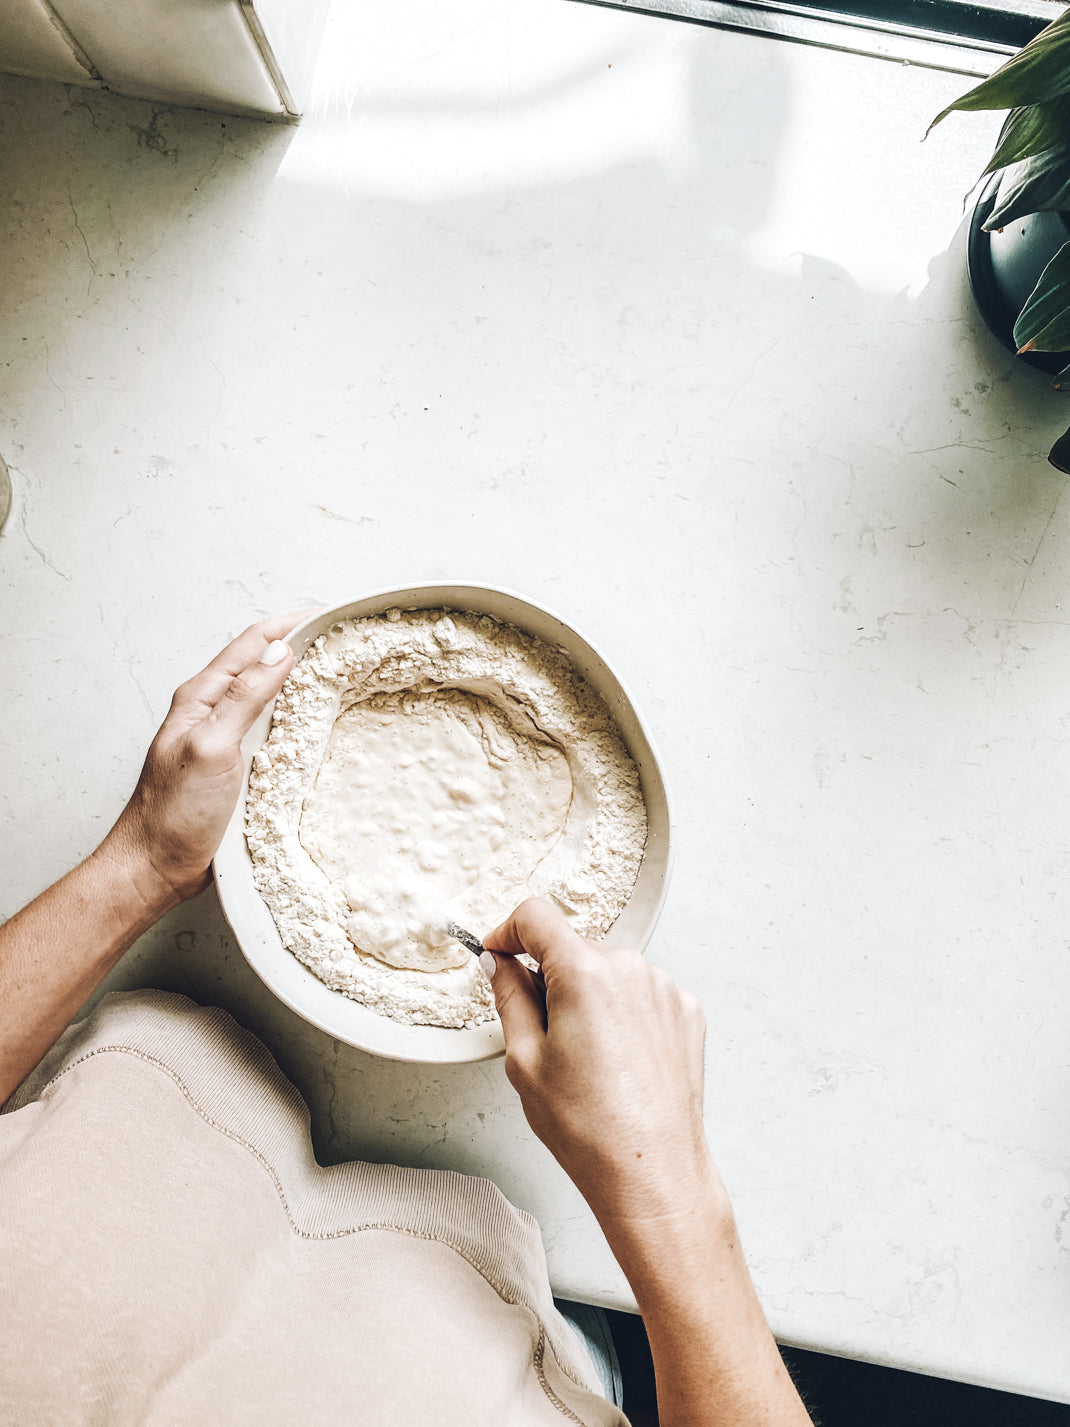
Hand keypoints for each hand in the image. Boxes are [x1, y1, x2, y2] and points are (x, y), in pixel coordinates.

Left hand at [101, 612, 314, 903]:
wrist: (156, 867)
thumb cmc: (174, 813)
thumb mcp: (212, 747)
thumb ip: (244, 698)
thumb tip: (280, 653)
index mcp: (200, 697)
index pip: (251, 643)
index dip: (290, 624)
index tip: (329, 615)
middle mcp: (212, 711)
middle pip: (261, 663)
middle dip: (300, 644)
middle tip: (343, 638)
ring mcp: (225, 737)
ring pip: (268, 694)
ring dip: (300, 677)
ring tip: (337, 670)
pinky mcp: (237, 765)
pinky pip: (272, 727)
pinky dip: (297, 713)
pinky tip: (316, 721)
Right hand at [482, 898, 716, 1227]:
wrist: (653, 1172)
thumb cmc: (589, 1128)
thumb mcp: (524, 1061)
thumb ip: (508, 996)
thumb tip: (498, 963)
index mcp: (584, 972)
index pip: (536, 915)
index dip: (508, 932)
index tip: (499, 953)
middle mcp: (630, 967)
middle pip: (573, 947)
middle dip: (549, 977)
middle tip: (540, 1034)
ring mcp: (664, 988)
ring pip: (608, 971)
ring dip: (588, 996)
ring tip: (585, 1059)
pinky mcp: (686, 1011)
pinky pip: (640, 994)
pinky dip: (621, 1013)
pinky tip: (617, 1061)